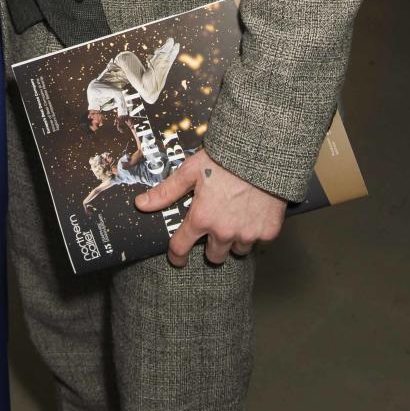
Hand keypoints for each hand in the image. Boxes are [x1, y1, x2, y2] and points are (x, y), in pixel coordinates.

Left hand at [136, 150, 285, 266]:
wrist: (261, 154)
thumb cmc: (223, 159)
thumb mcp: (190, 171)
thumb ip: (166, 192)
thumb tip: (140, 204)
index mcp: (202, 218)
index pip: (182, 249)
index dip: (176, 255)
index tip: (177, 256)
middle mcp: (224, 232)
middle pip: (214, 256)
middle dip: (211, 245)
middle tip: (214, 226)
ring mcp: (247, 234)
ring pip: (237, 249)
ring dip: (234, 239)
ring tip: (235, 216)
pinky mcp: (268, 232)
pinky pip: (258, 240)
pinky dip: (254, 230)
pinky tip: (252, 212)